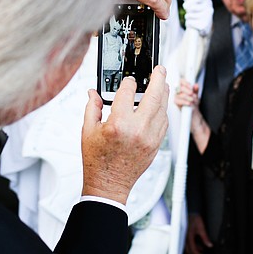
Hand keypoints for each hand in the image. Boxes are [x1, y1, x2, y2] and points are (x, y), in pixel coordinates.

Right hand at [81, 67, 169, 203]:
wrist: (108, 184)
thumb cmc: (97, 160)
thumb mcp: (88, 131)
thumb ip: (92, 108)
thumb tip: (94, 93)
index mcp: (118, 124)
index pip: (127, 92)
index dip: (127, 82)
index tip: (127, 80)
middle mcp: (137, 129)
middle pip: (154, 96)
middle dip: (159, 78)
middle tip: (160, 69)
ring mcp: (149, 138)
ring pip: (163, 109)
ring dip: (163, 94)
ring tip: (162, 84)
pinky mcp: (156, 145)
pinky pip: (164, 123)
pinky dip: (163, 111)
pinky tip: (159, 106)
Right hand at [173, 79, 199, 108]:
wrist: (192, 110)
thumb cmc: (193, 101)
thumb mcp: (196, 94)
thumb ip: (196, 89)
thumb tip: (196, 85)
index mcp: (183, 86)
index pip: (181, 81)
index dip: (186, 83)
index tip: (191, 87)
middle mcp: (178, 90)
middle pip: (181, 88)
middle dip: (188, 91)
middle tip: (192, 94)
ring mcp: (176, 95)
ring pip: (181, 95)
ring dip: (188, 97)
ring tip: (192, 100)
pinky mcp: (175, 101)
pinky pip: (179, 100)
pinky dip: (185, 102)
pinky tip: (189, 103)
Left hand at [182, 0, 212, 36]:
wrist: (204, 26)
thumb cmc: (198, 12)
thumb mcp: (194, 4)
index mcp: (208, 1)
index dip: (190, 1)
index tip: (184, 6)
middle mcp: (210, 8)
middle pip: (192, 7)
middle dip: (188, 10)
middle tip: (188, 12)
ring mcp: (207, 17)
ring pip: (190, 15)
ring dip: (187, 17)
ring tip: (191, 18)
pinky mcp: (204, 25)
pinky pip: (190, 22)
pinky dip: (188, 23)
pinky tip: (193, 24)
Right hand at [185, 213, 212, 253]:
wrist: (190, 212)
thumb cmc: (194, 218)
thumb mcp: (202, 228)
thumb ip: (205, 237)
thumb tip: (210, 245)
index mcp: (189, 237)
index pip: (193, 249)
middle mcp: (184, 238)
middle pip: (189, 251)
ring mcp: (183, 237)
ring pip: (188, 248)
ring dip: (194, 251)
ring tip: (202, 250)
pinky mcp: (184, 236)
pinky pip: (187, 244)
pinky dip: (193, 247)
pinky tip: (199, 245)